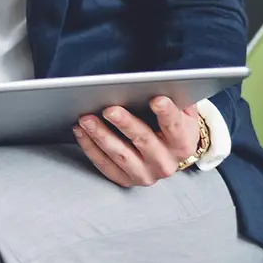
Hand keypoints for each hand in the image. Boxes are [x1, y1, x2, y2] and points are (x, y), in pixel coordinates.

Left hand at [73, 95, 200, 185]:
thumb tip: (157, 82)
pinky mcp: (126, 180)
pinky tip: (80, 132)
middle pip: (144, 141)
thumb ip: (174, 99)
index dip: (166, 113)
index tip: (156, 99)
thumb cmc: (171, 126)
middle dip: (125, 124)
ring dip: (101, 136)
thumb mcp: (181, 112)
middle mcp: (165, 163)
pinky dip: (90, 148)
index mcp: (182, 144)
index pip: (175, 126)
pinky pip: (105, 165)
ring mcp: (145, 174)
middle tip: (109, 109)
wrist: (170, 153)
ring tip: (86, 119)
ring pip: (121, 155)